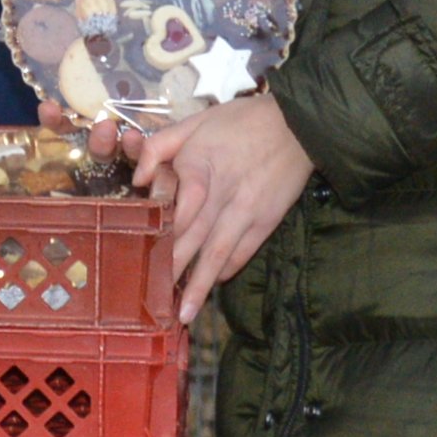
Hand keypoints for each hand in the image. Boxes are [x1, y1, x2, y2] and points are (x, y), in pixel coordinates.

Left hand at [124, 92, 314, 324]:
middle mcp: (222, 194)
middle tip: (151, 302)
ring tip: (183, 315)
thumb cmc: (239, 121)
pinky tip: (211, 288)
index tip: (142, 254)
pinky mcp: (265, 221)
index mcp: (200, 165)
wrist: (297, 124)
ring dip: (200, 287)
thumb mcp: (194, 121)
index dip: (162, 232)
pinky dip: (225, 272)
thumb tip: (139, 178)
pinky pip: (242, 253)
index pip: (178, 205)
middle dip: (172, 272)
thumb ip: (160, 146)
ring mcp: (246, 212)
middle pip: (192, 238)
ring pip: (217, 255)